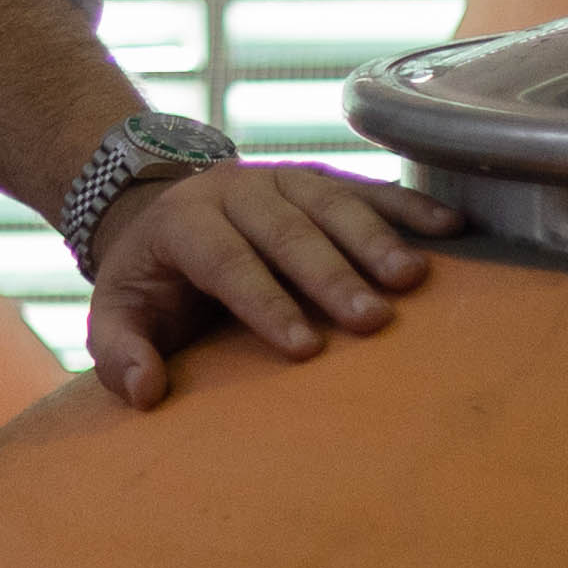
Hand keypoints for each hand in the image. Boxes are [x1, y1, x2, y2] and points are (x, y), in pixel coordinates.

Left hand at [83, 160, 464, 414]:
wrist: (161, 211)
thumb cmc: (150, 281)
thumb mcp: (116, 314)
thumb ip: (119, 353)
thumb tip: (145, 390)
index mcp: (182, 221)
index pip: (224, 258)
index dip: (263, 301)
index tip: (305, 347)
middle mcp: (234, 189)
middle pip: (285, 227)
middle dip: (329, 274)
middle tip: (372, 322)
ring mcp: (280, 177)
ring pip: (330, 202)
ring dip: (374, 239)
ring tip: (411, 281)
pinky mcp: (317, 179)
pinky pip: (366, 187)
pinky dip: (408, 206)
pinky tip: (451, 230)